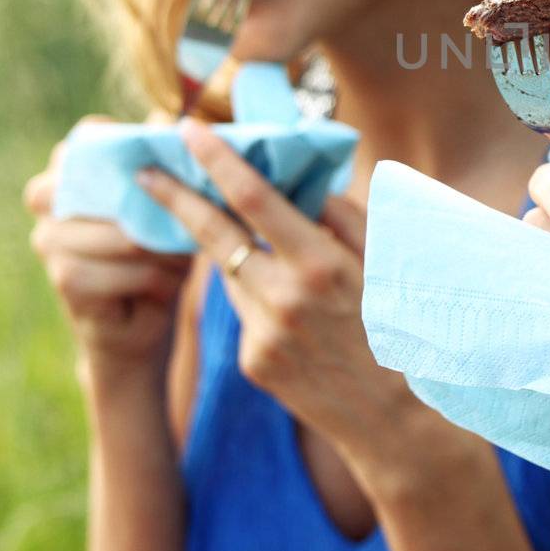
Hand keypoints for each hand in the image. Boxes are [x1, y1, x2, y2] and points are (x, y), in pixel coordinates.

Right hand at [25, 118, 191, 373]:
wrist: (137, 324)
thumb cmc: (156, 250)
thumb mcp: (168, 203)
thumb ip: (167, 166)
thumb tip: (181, 127)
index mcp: (68, 165)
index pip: (94, 136)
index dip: (136, 151)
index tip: (171, 168)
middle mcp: (46, 194)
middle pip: (115, 187)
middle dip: (160, 210)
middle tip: (187, 224)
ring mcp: (48, 237)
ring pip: (129, 235)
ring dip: (166, 251)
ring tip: (177, 260)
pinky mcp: (65, 277)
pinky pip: (129, 270)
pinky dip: (158, 279)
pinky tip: (161, 286)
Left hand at [134, 120, 420, 464]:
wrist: (397, 419)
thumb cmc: (403, 325)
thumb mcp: (386, 262)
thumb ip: (342, 217)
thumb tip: (303, 181)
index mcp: (321, 265)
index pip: (255, 201)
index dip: (218, 162)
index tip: (189, 131)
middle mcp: (284, 299)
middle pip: (215, 236)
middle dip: (176, 199)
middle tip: (146, 173)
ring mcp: (263, 335)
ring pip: (233, 274)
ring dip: (238, 255)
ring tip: (279, 262)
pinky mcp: (253, 363)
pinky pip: (246, 312)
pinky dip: (262, 299)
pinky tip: (299, 318)